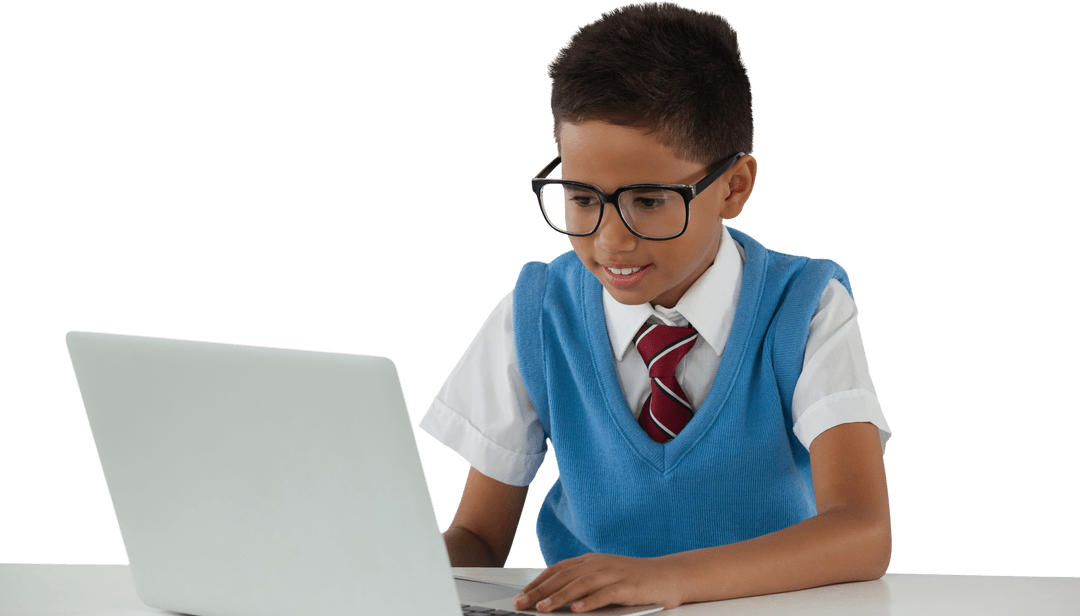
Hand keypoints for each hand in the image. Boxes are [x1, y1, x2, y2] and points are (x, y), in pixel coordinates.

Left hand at [513, 553, 684, 612]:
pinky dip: (590, 602)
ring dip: (560, 597)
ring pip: (581, 584)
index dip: (537, 583)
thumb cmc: (635, 580)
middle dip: (540, 591)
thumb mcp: (605, 578)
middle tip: (522, 604)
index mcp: (591, 561)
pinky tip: (576, 610)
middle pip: (564, 577)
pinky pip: (606, 594)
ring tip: (543, 608)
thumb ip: (582, 585)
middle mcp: (599, 564)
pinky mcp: (629, 586)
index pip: (557, 570)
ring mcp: (614, 574)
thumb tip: (553, 600)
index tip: (521, 597)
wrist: (671, 575)